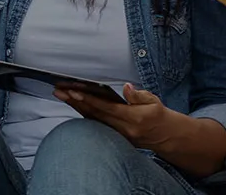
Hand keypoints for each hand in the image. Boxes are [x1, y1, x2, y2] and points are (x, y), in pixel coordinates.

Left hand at [57, 82, 186, 149]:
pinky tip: (73, 105)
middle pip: (94, 114)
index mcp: (134, 118)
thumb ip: (139, 95)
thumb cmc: (159, 115)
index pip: (106, 108)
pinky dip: (83, 114)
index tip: (73, 90)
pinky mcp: (114, 138)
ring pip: (92, 120)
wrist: (166, 136)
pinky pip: (96, 124)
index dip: (89, 99)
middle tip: (59, 91)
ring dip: (75, 107)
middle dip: (75, 102)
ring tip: (61, 95)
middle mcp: (123, 129)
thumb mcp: (154, 101)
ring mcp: (118, 135)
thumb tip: (127, 88)